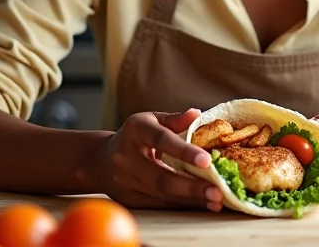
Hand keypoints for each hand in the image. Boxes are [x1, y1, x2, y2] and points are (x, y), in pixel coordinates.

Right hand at [81, 109, 223, 210]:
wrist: (101, 160)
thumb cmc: (134, 135)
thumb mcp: (151, 120)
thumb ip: (174, 119)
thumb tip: (197, 114)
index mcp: (136, 130)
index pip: (161, 140)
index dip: (184, 151)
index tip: (206, 160)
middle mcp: (127, 157)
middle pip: (161, 177)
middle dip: (191, 187)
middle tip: (218, 191)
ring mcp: (125, 181)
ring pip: (161, 194)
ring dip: (190, 199)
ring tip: (215, 201)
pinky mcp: (128, 199)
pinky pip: (158, 204)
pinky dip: (180, 205)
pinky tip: (199, 204)